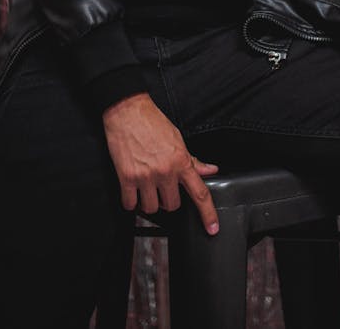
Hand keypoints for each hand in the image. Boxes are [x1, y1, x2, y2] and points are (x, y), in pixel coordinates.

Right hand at [102, 93, 219, 233]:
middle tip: (163, 186)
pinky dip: (131, 201)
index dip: (208, 214)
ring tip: (147, 187)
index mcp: (181, 161)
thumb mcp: (178, 138)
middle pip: (173, 205)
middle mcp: (165, 171)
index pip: (200, 193)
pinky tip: (132, 190)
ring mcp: (146, 176)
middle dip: (168, 199)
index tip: (212, 229)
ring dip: (149, 202)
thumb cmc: (152, 122)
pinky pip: (130, 204)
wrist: (128, 111)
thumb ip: (193, 159)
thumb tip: (210, 169)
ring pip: (152, 208)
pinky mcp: (127, 178)